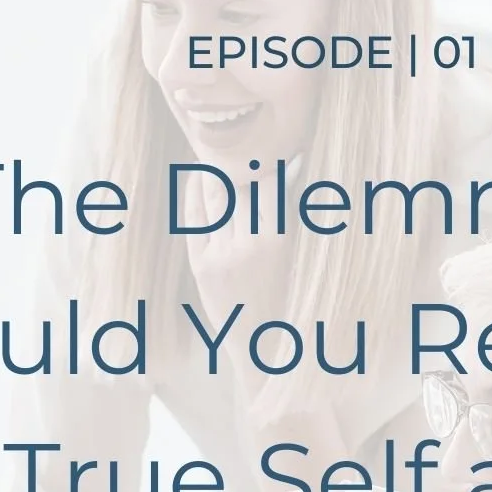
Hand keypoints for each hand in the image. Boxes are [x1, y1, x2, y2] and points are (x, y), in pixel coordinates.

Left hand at [179, 160, 298, 322]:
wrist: (264, 346)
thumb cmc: (290, 298)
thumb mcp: (297, 256)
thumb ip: (290, 216)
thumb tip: (288, 170)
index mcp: (277, 243)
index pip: (269, 185)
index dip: (269, 164)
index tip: (274, 149)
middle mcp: (246, 246)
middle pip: (239, 188)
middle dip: (240, 165)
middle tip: (242, 146)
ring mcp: (220, 255)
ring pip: (215, 198)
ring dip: (215, 172)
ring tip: (217, 154)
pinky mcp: (201, 265)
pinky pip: (194, 218)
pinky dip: (195, 193)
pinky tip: (197, 177)